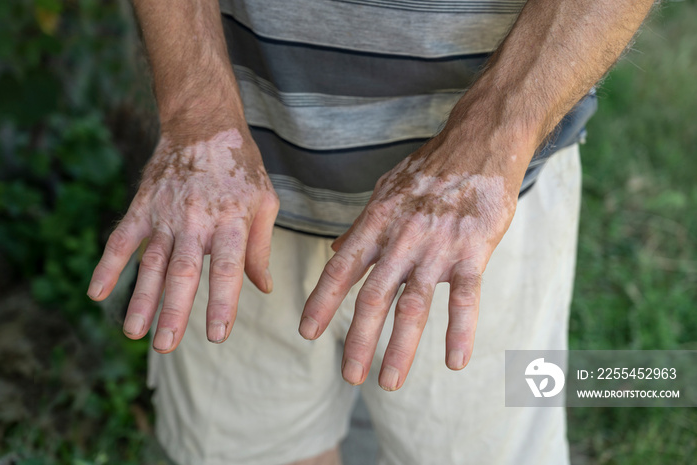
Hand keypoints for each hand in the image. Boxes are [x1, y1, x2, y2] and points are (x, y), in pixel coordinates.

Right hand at [88, 126, 278, 352]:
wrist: (205, 126)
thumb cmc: (242, 169)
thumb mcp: (265, 203)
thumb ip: (260, 248)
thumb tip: (263, 287)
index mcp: (232, 222)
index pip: (228, 268)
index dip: (222, 302)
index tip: (217, 335)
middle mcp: (197, 221)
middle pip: (184, 271)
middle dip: (173, 310)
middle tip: (165, 347)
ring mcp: (166, 213)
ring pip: (151, 261)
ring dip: (141, 298)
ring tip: (133, 333)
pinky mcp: (143, 206)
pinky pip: (122, 238)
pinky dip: (109, 264)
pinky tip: (98, 292)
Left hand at [299, 131, 524, 390]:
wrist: (479, 144)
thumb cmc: (430, 169)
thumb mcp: (385, 190)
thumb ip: (361, 226)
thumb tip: (333, 251)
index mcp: (377, 223)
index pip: (342, 268)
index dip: (322, 301)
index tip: (306, 331)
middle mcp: (402, 238)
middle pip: (374, 297)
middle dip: (357, 339)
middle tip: (348, 375)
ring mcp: (437, 247)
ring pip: (414, 306)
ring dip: (400, 347)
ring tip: (388, 381)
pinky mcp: (473, 251)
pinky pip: (466, 298)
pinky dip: (460, 331)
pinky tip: (455, 361)